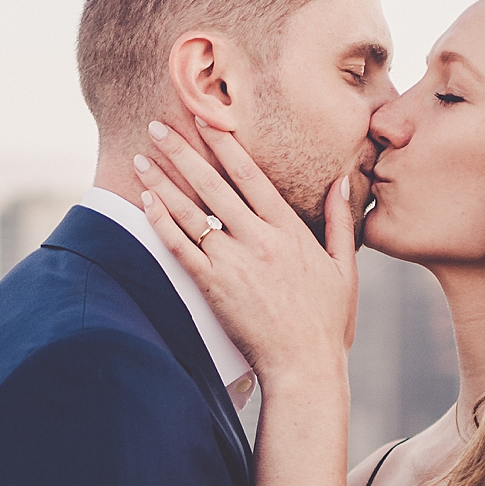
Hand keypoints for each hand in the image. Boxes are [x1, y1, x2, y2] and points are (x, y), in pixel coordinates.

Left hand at [133, 119, 357, 383]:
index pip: (251, 176)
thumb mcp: (344, 268)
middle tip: (158, 125)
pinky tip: (146, 202)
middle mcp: (259, 240)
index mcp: (289, 231)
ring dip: (162, 182)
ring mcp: (234, 263)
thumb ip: (338, 221)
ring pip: (191, 212)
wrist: (305, 367)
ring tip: (140, 159)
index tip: (207, 118)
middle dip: (183, 151)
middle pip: (214, 185)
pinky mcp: (214, 288)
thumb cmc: (327, 323)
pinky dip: (162, 223)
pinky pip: (181, 248)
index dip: (225, 145)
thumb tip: (342, 181)